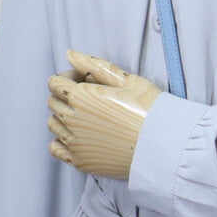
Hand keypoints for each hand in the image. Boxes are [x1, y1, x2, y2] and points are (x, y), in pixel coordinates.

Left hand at [47, 51, 161, 178]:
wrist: (163, 146)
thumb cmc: (150, 110)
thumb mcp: (127, 80)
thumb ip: (94, 66)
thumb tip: (70, 54)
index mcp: (81, 97)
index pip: (55, 82)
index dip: (68, 77)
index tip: (84, 81)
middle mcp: (72, 120)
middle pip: (52, 102)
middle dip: (65, 96)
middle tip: (89, 99)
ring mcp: (74, 143)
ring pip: (53, 125)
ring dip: (64, 118)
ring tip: (88, 118)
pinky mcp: (80, 161)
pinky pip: (55, 148)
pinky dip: (62, 141)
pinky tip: (81, 137)